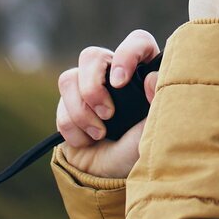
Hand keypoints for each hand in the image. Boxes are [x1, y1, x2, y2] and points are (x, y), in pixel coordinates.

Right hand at [56, 29, 160, 178]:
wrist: (112, 177)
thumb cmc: (139, 149)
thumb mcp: (156, 129)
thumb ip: (158, 103)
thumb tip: (151, 78)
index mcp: (143, 71)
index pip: (137, 41)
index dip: (126, 54)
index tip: (121, 81)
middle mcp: (114, 74)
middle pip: (91, 56)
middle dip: (93, 87)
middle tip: (108, 114)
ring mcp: (88, 88)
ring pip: (68, 79)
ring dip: (81, 112)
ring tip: (101, 134)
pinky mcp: (68, 105)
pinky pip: (60, 107)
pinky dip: (73, 129)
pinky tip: (89, 141)